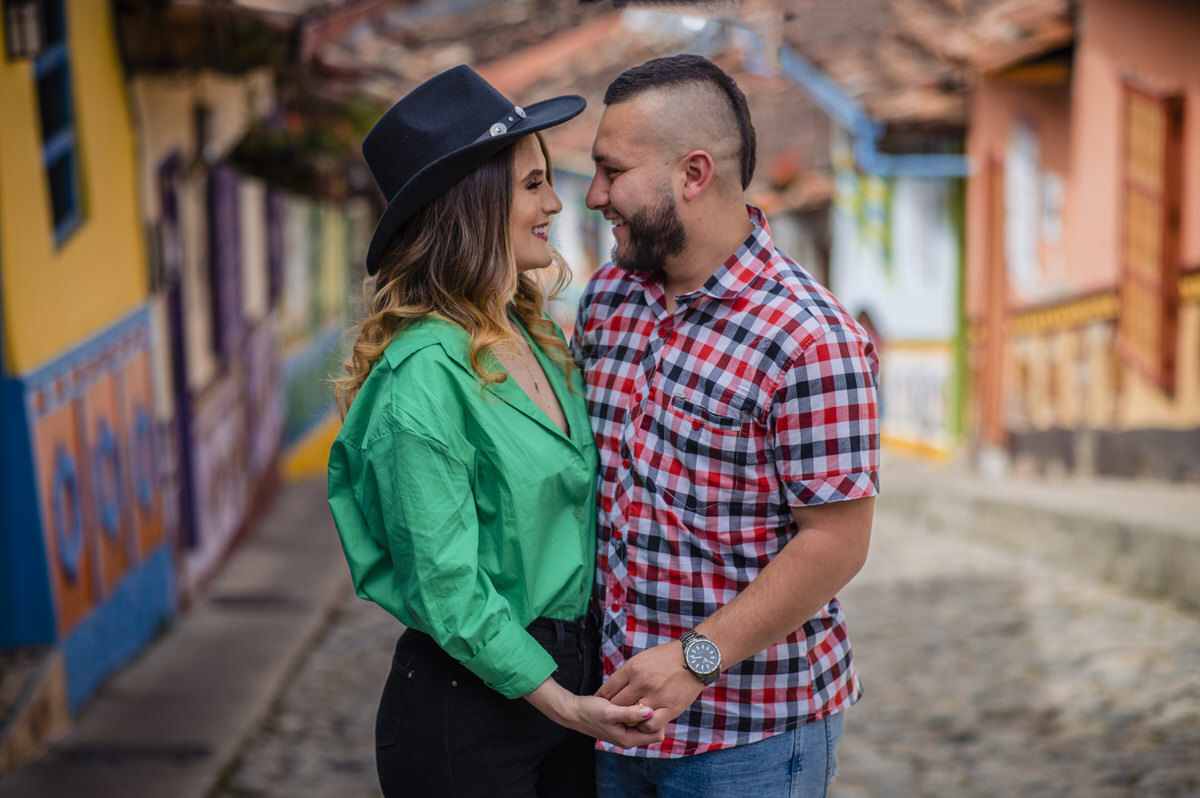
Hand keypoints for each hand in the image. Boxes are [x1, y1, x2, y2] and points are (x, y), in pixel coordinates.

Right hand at [524, 678, 664, 748]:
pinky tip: (633, 695)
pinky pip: (638, 715)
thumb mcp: (609, 711)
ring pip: (647, 720)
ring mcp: (627, 730)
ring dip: (646, 709)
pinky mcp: (623, 722)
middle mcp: (630, 737)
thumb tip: (650, 712)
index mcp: (629, 739)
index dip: (658, 719)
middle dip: (654, 713)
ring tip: (640, 695)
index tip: (653, 703)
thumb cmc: (589, 711)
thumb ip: (629, 713)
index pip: (658, 733)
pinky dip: (638, 707)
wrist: (573, 711)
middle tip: (649, 696)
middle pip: (655, 726)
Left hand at [595, 641, 705, 733]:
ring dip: (629, 719)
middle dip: (613, 710)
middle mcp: (642, 682)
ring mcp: (656, 696)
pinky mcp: (670, 707)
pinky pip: (650, 724)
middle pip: (617, 704)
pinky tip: (645, 721)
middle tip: (612, 715)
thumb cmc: (667, 657)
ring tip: (629, 718)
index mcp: (633, 668)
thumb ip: (627, 674)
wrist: (696, 658)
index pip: (608, 689)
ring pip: (631, 717)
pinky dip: (645, 725)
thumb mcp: (642, 659)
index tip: (599, 704)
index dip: (602, 698)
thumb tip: (612, 689)